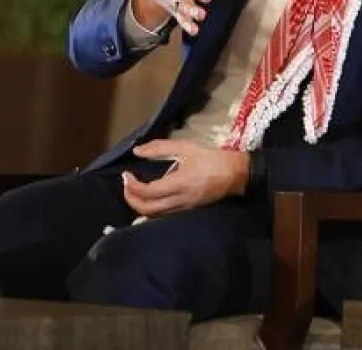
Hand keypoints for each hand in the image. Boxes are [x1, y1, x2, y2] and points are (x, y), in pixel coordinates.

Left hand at [121, 139, 248, 217]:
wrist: (235, 174)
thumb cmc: (210, 159)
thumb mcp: (185, 148)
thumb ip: (159, 148)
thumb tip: (137, 151)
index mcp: (178, 184)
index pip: (147, 191)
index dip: (131, 185)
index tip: (126, 175)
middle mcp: (179, 201)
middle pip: (146, 209)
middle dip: (130, 198)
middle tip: (126, 185)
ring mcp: (184, 209)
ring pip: (154, 215)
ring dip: (140, 205)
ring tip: (134, 191)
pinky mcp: (188, 211)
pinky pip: (164, 215)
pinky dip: (151, 209)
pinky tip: (149, 199)